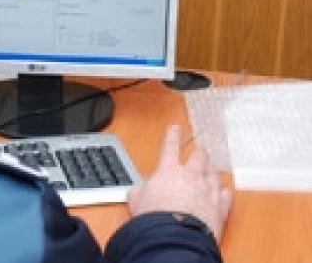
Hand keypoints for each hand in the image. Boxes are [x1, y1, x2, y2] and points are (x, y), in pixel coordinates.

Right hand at [127, 125, 232, 241]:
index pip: (170, 146)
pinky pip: (226, 195)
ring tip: (212, 174)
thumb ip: (139, 191)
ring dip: (212, 174)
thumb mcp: (137, 200)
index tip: (176, 128)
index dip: (172, 135)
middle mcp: (191, 176)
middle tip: (201, 151)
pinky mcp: (220, 207)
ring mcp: (208, 190)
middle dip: (200, 153)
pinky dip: (224, 194)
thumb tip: (137, 191)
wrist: (174, 235)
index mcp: (169, 170)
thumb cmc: (154, 216)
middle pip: (200, 157)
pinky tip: (223, 194)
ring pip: (215, 175)